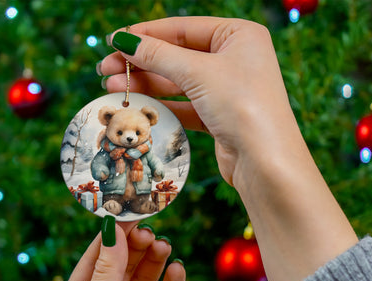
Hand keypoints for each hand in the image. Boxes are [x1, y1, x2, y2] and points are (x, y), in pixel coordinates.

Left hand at [53, 220, 185, 280]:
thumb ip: (107, 273)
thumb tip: (113, 231)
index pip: (96, 259)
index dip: (113, 237)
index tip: (130, 214)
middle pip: (123, 267)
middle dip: (136, 248)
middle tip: (150, 232)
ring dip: (155, 262)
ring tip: (164, 247)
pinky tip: (178, 271)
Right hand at [100, 17, 295, 186]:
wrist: (265, 161)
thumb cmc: (242, 105)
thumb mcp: (198, 72)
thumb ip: (159, 55)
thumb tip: (124, 40)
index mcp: (239, 35)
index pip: (183, 28)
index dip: (146, 34)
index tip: (114, 41)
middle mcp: (235, 60)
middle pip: (178, 56)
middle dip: (141, 63)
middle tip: (106, 69)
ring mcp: (228, 90)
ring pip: (179, 83)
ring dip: (147, 85)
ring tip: (112, 88)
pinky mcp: (220, 117)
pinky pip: (186, 106)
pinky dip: (163, 106)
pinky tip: (138, 106)